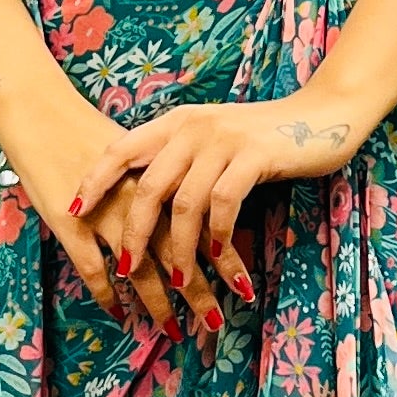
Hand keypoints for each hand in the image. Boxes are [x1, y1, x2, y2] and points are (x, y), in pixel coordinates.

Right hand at [0, 75, 225, 344]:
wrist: (42, 111)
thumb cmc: (87, 130)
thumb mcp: (135, 152)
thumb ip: (162, 180)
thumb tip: (193, 208)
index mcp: (159, 180)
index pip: (200, 227)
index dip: (222, 259)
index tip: (243, 287)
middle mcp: (137, 201)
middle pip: (176, 253)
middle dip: (199, 292)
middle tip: (218, 324)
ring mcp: (104, 214)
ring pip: (139, 268)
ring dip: (158, 303)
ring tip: (174, 330)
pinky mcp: (70, 224)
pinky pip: (93, 268)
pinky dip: (106, 293)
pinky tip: (117, 313)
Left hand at [68, 87, 369, 317]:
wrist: (323, 115)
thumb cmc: (265, 135)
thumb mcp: (213, 140)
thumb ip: (181, 159)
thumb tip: (146, 199)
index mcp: (176, 122)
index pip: (121, 149)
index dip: (94, 181)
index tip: (73, 211)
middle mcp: (193, 127)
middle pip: (148, 186)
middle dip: (135, 233)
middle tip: (128, 269)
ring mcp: (224, 140)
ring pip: (185, 204)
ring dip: (180, 249)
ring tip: (179, 282)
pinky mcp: (254, 156)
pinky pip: (223, 205)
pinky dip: (217, 238)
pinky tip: (219, 260)